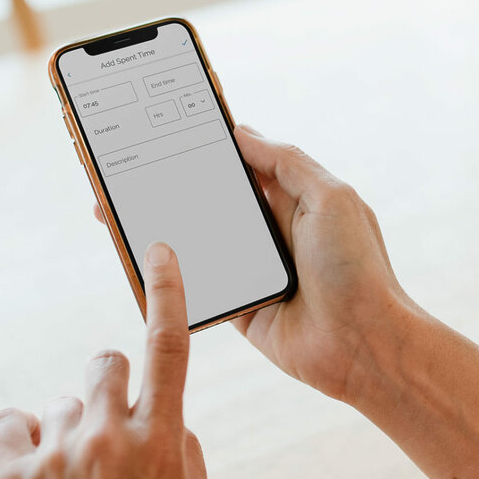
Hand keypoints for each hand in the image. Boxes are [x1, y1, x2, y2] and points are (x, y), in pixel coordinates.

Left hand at [0, 242, 212, 478]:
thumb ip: (189, 450)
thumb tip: (165, 414)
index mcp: (162, 441)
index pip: (169, 346)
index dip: (167, 291)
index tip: (159, 250)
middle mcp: (108, 438)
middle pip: (105, 361)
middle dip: (110, 385)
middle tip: (109, 428)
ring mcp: (54, 455)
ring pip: (63, 401)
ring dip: (71, 430)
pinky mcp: (6, 476)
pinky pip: (13, 420)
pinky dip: (24, 439)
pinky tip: (36, 475)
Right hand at [95, 125, 414, 401]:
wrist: (364, 345)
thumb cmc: (356, 268)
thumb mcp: (331, 198)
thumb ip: (286, 163)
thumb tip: (241, 133)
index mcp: (294, 200)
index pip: (242, 166)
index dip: (207, 150)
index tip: (164, 133)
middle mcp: (271, 232)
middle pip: (211, 202)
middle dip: (171, 187)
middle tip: (124, 171)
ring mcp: (252, 270)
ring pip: (198, 242)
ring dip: (163, 228)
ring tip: (115, 210)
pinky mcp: (240, 306)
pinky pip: (198, 285)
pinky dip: (170, 275)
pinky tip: (137, 258)